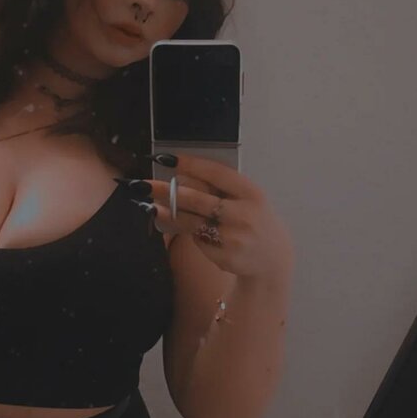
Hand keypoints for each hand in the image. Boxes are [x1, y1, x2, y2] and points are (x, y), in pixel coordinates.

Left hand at [146, 154, 294, 281]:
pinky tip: (188, 228)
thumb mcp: (246, 199)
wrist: (272, 258)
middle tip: (144, 186)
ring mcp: (233, 237)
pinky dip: (190, 232)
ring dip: (168, 213)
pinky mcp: (224, 256)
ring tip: (151, 206)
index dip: (190, 165)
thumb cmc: (253, 221)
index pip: (216, 173)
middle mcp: (243, 214)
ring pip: (192, 222)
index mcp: (251, 192)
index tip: (168, 159)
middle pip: (197, 199)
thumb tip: (181, 177)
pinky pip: (198, 240)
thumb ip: (220, 189)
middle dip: (167, 191)